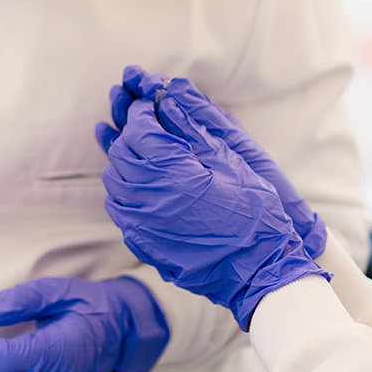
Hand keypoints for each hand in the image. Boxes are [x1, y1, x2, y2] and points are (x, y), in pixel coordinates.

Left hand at [102, 93, 322, 329]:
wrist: (257, 267)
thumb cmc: (253, 212)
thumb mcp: (229, 162)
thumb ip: (192, 132)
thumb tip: (167, 104)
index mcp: (173, 171)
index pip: (139, 129)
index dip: (142, 112)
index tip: (150, 106)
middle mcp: (150, 196)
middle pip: (121, 153)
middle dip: (131, 135)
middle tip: (147, 128)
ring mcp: (141, 223)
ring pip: (114, 181)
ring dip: (125, 163)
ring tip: (145, 156)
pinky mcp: (141, 243)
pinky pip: (118, 209)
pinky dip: (124, 191)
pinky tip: (142, 187)